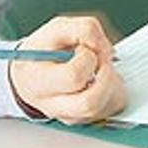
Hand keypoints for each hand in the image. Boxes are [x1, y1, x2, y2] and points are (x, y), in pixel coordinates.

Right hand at [9, 16, 126, 124]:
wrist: (31, 75)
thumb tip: (104, 47)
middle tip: (101, 60)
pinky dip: (116, 88)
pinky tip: (102, 77)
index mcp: (39, 80)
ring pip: (107, 106)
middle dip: (106, 75)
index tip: (83, 49)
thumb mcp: (55, 28)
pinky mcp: (87, 119)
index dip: (87, 58)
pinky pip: (113, 107)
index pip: (73, 77)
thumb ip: (83, 29)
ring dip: (113, 80)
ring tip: (100, 66)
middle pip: (90, 102)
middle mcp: (54, 105)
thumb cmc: (42, 53)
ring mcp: (71, 116)